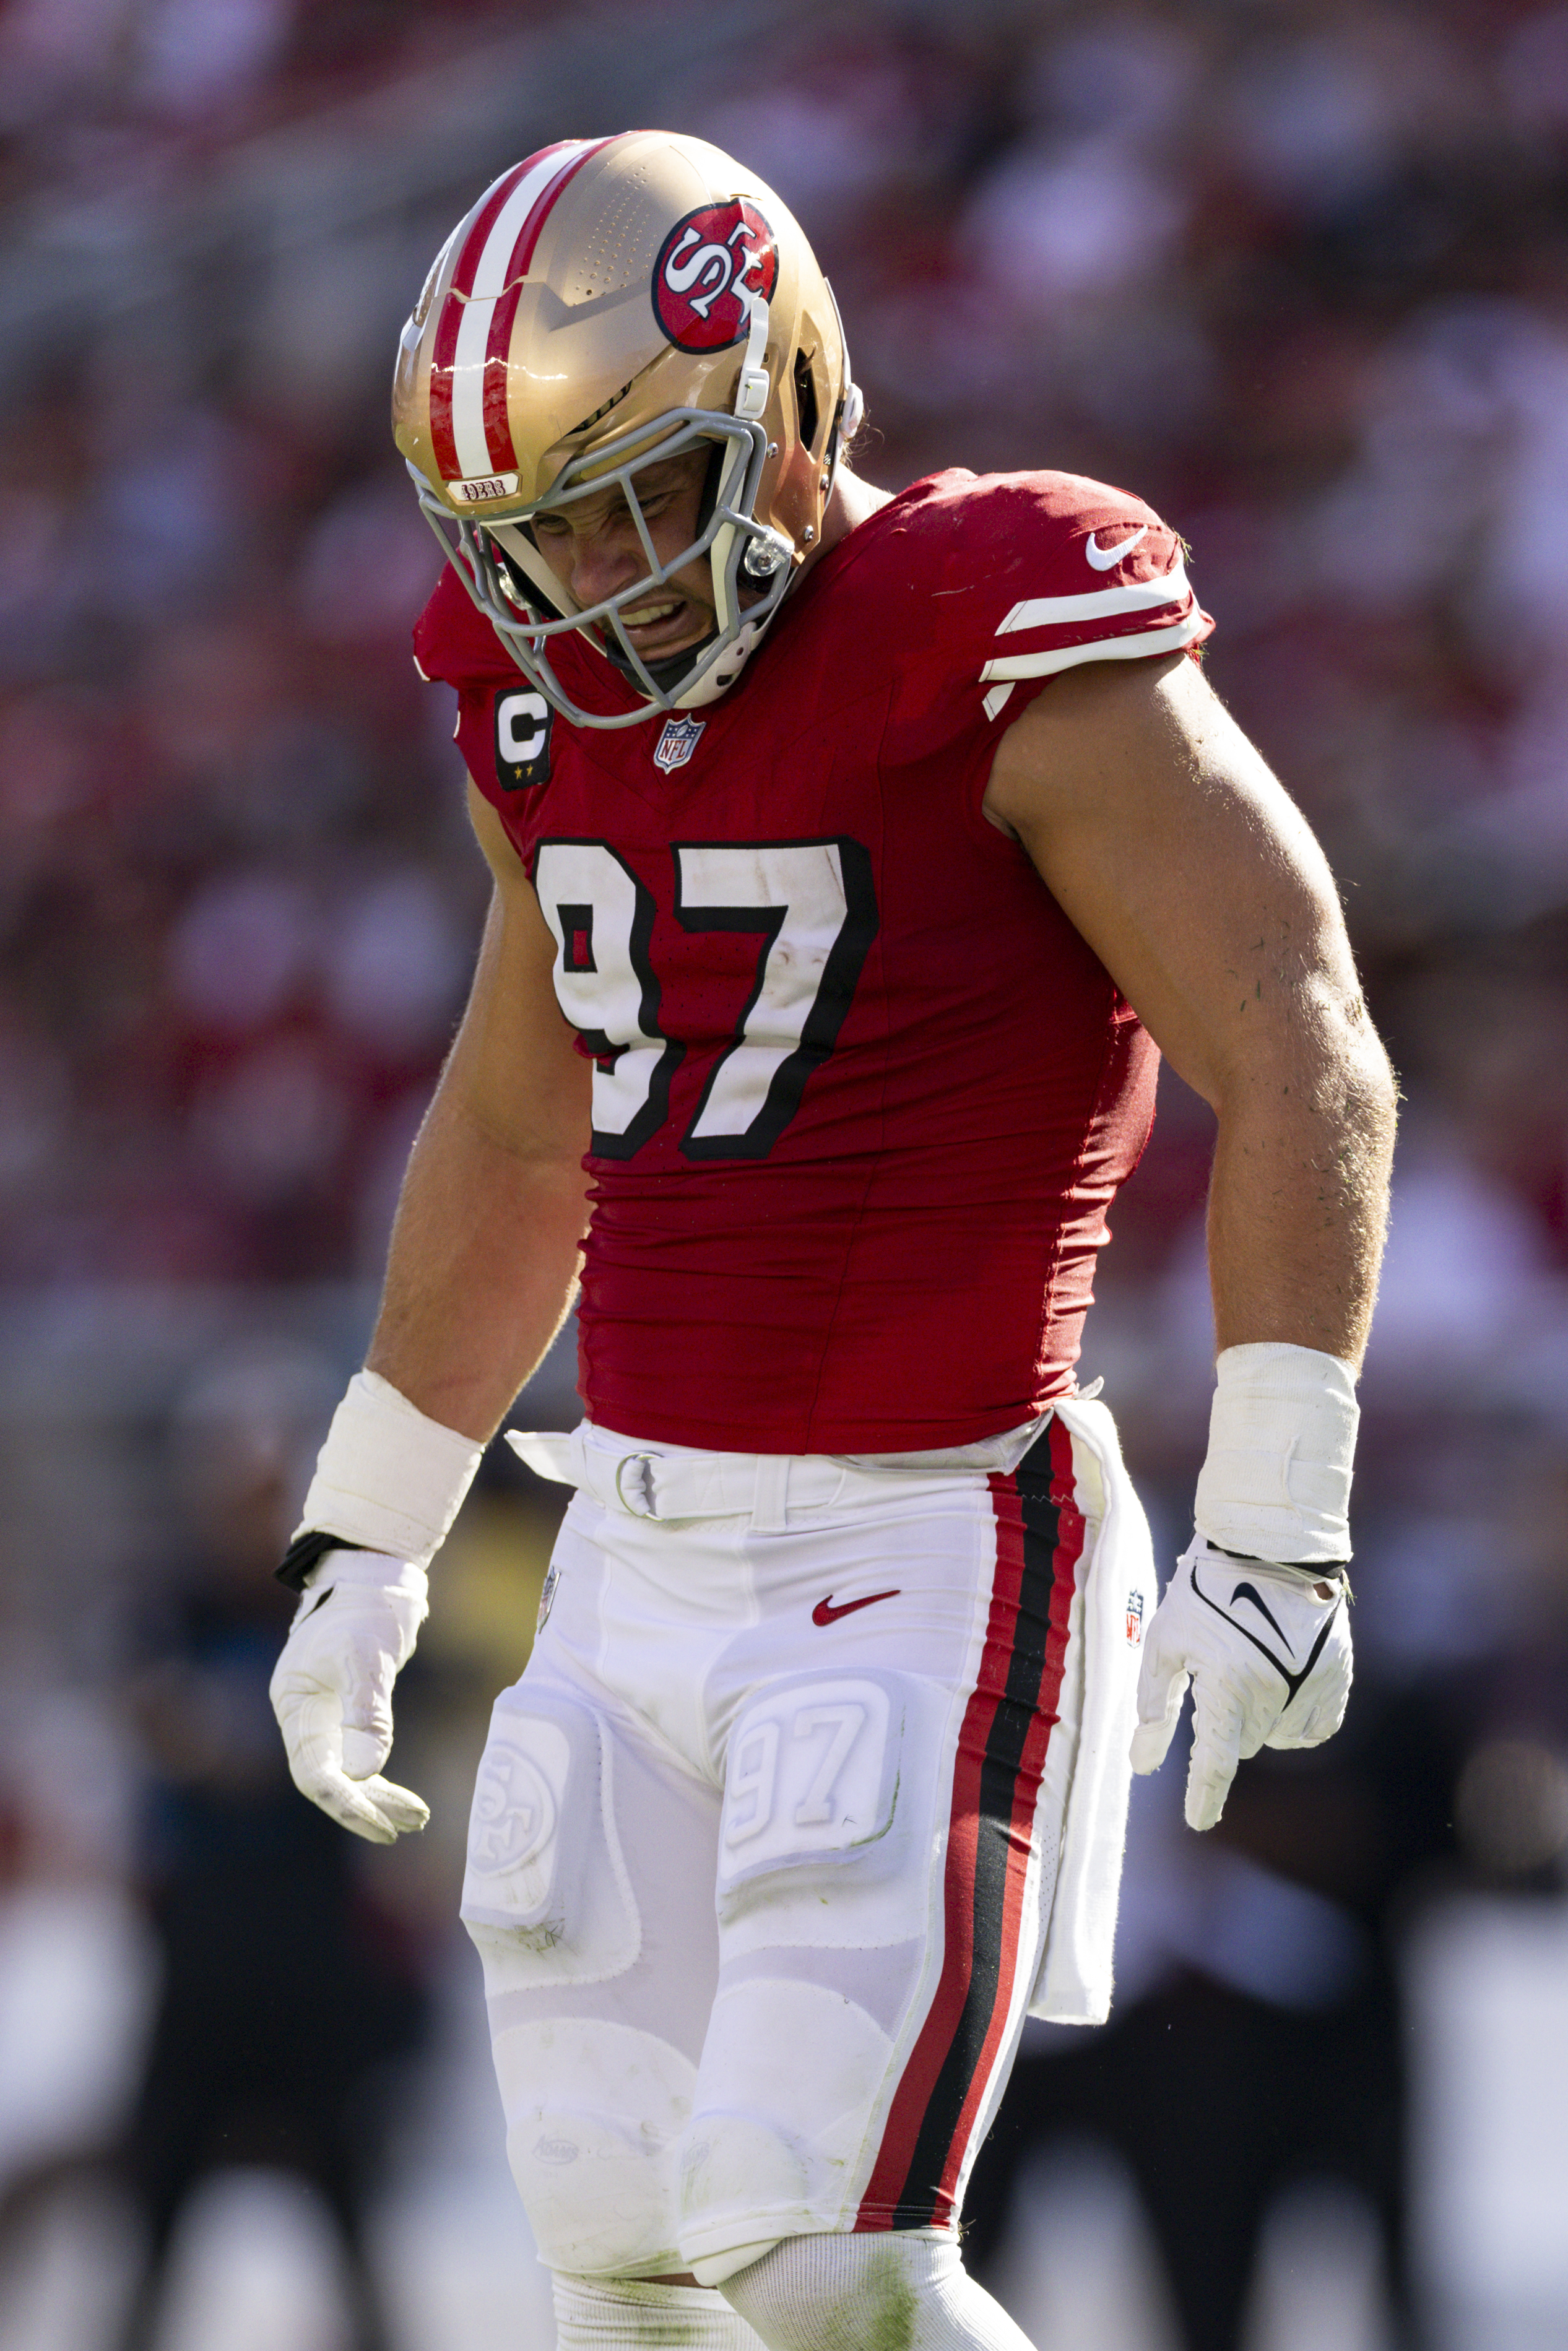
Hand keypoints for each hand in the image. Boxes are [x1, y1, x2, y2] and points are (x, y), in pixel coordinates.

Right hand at [269, 1550, 430, 1842]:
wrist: (377, 1575)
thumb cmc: (365, 1609)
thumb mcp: (367, 1656)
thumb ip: (366, 1713)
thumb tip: (365, 1773)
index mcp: (295, 1704)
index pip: (313, 1771)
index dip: (346, 1803)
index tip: (382, 1824)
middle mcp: (305, 1715)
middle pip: (329, 1778)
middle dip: (365, 1807)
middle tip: (404, 1827)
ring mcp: (327, 1715)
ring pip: (347, 1773)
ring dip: (379, 1798)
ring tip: (418, 1819)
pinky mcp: (351, 1711)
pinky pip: (362, 1757)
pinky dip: (383, 1779)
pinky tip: (408, 1799)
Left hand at [1130, 1540, 1351, 1830]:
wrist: (1270, 1543)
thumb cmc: (1204, 1589)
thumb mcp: (1166, 1641)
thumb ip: (1155, 1705)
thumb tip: (1142, 1764)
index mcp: (1227, 1689)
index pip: (1215, 1763)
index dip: (1204, 1796)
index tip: (1198, 1821)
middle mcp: (1274, 1697)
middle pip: (1244, 1743)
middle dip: (1226, 1723)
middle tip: (1217, 1675)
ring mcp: (1311, 1688)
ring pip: (1277, 1737)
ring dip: (1260, 1719)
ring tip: (1249, 1666)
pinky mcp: (1337, 1677)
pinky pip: (1315, 1726)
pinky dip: (1296, 1717)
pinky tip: (1281, 1683)